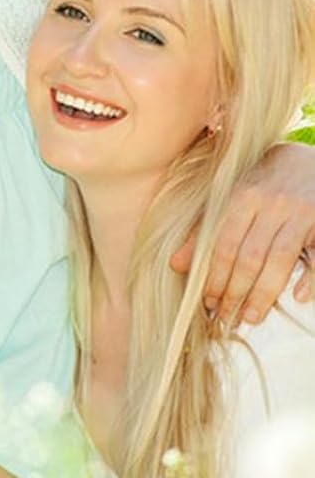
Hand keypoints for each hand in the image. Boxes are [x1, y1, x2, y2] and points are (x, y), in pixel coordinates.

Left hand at [170, 140, 314, 326]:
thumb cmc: (261, 182)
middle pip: (250, 256)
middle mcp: (270, 204)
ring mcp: (300, 213)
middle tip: (226, 318)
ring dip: (264, 293)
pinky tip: (298, 297)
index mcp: (241, 197)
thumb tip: (175, 265)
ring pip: (280, 260)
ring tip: (251, 317)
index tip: (207, 303)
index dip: (214, 277)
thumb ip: (204, 229)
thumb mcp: (230, 198)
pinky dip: (310, 278)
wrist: (307, 159)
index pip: (223, 245)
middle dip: (235, 292)